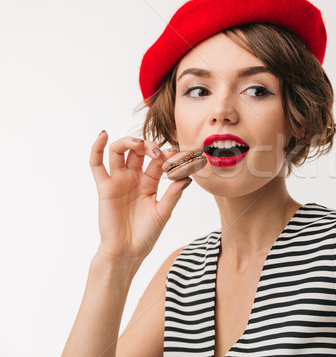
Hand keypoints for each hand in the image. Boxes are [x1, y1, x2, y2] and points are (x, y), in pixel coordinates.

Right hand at [89, 131, 191, 263]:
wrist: (127, 251)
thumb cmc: (146, 234)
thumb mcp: (164, 212)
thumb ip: (173, 194)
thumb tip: (187, 178)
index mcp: (150, 181)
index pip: (158, 160)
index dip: (167, 155)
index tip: (178, 156)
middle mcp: (134, 177)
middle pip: (139, 151)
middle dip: (150, 146)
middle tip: (159, 154)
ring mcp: (119, 180)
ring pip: (119, 151)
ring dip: (128, 142)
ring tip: (139, 144)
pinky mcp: (105, 187)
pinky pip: (97, 164)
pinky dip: (98, 148)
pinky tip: (103, 135)